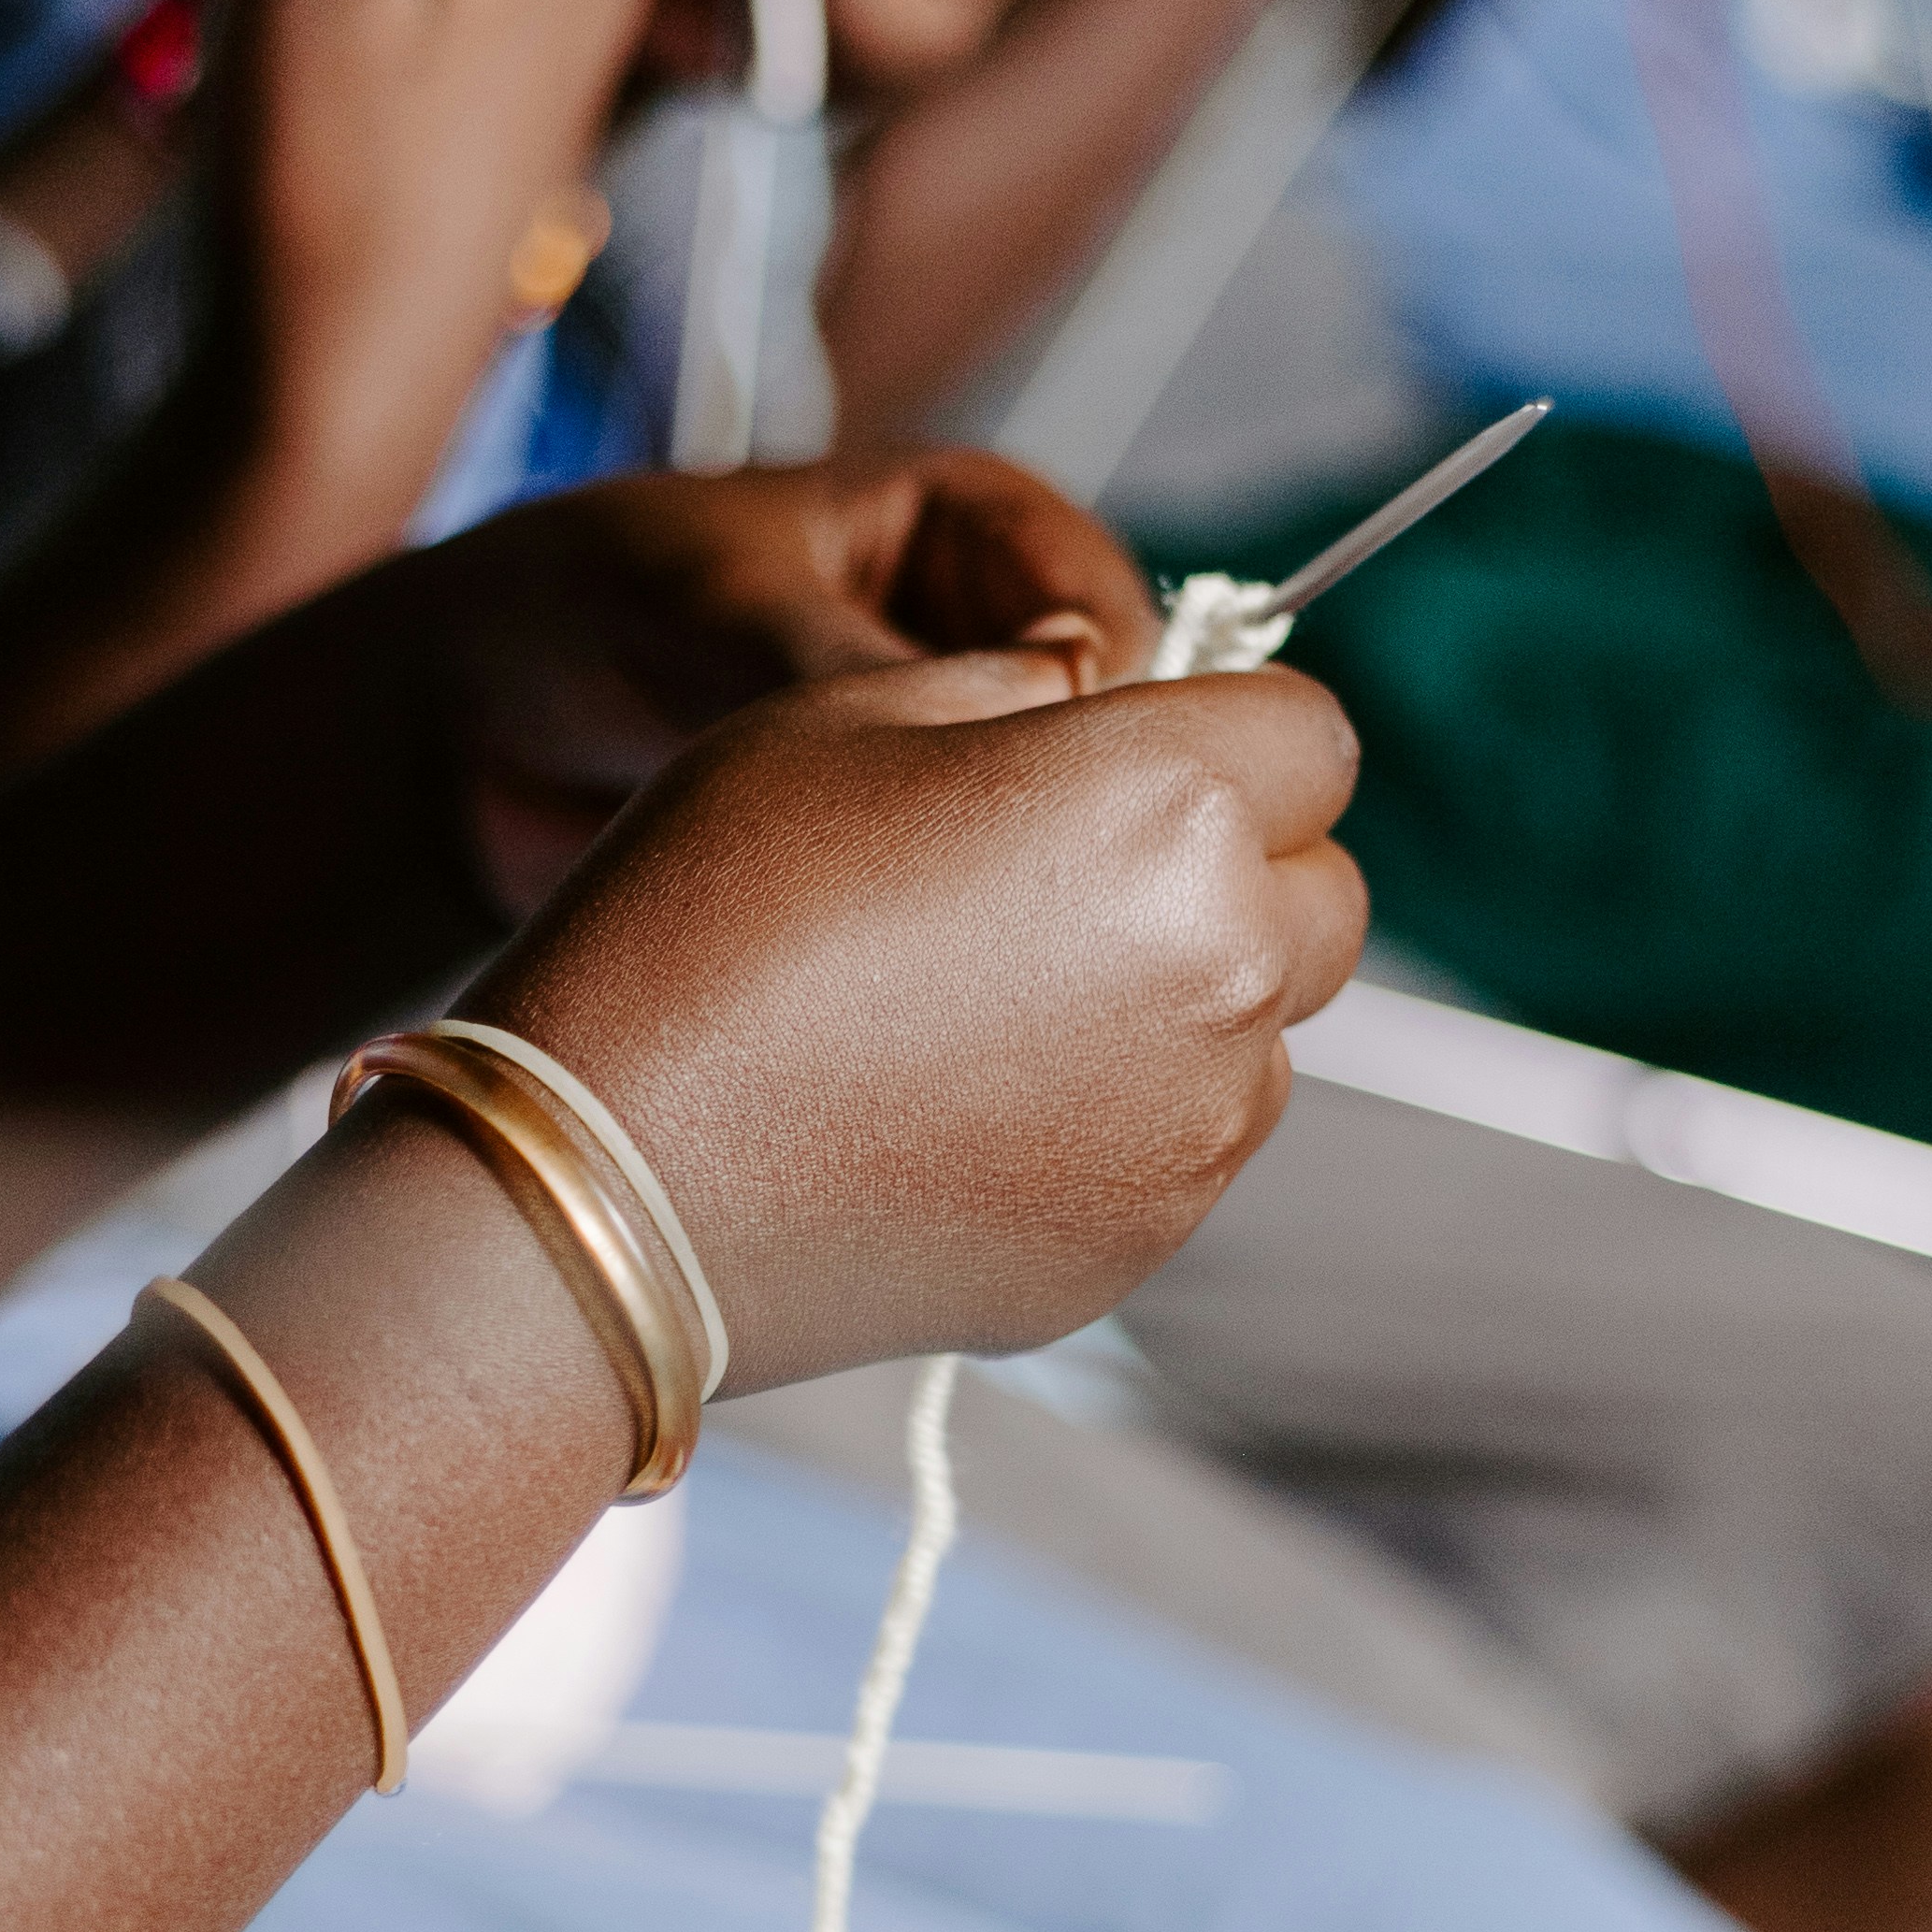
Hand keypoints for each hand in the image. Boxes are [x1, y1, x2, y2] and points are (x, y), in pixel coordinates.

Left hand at [405, 452, 1163, 920]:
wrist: (459, 735)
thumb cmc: (575, 607)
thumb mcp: (713, 607)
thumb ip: (847, 659)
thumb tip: (987, 731)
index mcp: (971, 528)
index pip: (1106, 612)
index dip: (1098, 703)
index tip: (1054, 780)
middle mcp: (983, 642)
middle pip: (1108, 736)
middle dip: (1068, 809)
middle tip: (1017, 884)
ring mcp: (953, 762)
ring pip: (1051, 835)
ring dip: (1013, 890)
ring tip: (945, 937)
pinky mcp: (909, 867)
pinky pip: (978, 910)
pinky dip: (959, 948)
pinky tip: (918, 984)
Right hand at [468, 648, 1366, 1386]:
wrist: (608, 1180)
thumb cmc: (704, 918)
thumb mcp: (840, 712)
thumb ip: (1019, 686)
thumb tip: (1103, 689)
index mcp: (1167, 804)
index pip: (1313, 734)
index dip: (1226, 730)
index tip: (1139, 753)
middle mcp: (1223, 969)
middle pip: (1323, 893)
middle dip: (1233, 868)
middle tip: (1067, 876)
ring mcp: (1193, 1128)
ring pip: (1264, 1032)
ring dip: (1183, 999)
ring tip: (992, 1001)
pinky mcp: (1140, 1245)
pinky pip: (1185, 1148)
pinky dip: (1120, 1116)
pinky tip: (962, 1104)